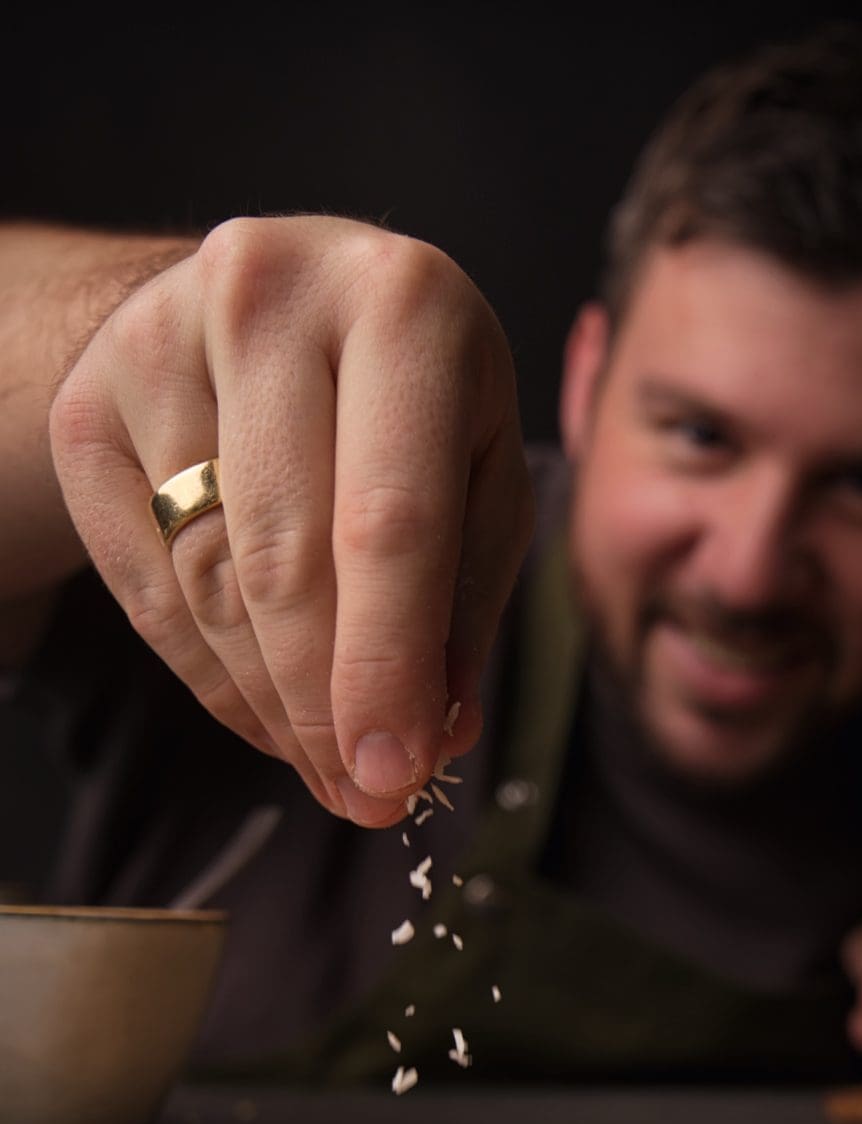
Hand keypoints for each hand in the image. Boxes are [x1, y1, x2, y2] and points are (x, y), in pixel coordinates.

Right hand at [49, 216, 531, 825]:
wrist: (271, 302)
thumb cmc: (406, 401)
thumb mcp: (480, 470)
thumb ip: (466, 597)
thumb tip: (433, 735)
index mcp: (404, 302)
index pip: (388, 519)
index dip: (388, 663)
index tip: (395, 771)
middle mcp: (270, 298)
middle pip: (282, 558)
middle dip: (325, 705)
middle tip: (364, 795)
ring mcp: (158, 343)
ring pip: (206, 582)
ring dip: (270, 705)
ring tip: (326, 767)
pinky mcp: (88, 405)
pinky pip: (146, 585)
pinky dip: (210, 675)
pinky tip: (265, 714)